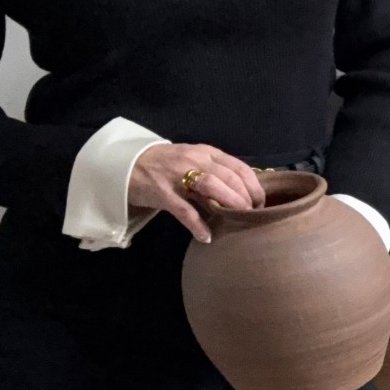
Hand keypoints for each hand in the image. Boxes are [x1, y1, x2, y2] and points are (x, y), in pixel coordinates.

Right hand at [129, 142, 265, 243]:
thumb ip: (215, 172)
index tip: (261, 203)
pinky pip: (184, 210)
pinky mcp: (162, 192)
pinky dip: (197, 224)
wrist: (127, 164)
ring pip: (211, 188)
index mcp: (206, 152)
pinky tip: (207, 236)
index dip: (254, 186)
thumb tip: (243, 193)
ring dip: (229, 205)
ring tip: (238, 220)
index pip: (238, 167)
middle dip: (245, 198)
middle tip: (253, 215)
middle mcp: (194, 160)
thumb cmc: (166, 165)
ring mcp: (177, 175)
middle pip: (229, 178)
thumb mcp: (194, 161)